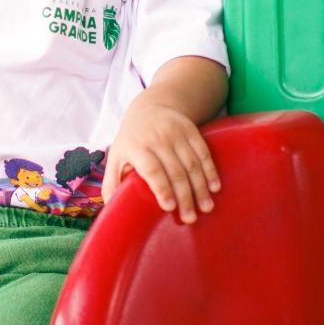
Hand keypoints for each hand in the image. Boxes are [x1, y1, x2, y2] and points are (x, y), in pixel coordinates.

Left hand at [102, 93, 219, 224]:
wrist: (150, 107)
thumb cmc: (131, 139)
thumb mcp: (116, 155)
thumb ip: (111, 182)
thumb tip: (109, 208)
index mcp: (136, 147)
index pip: (152, 169)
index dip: (162, 188)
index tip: (169, 207)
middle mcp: (158, 139)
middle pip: (175, 171)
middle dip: (184, 196)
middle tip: (189, 218)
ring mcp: (176, 134)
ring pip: (192, 164)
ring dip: (201, 187)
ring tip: (206, 208)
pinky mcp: (191, 130)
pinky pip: (203, 153)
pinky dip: (211, 171)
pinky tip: (214, 187)